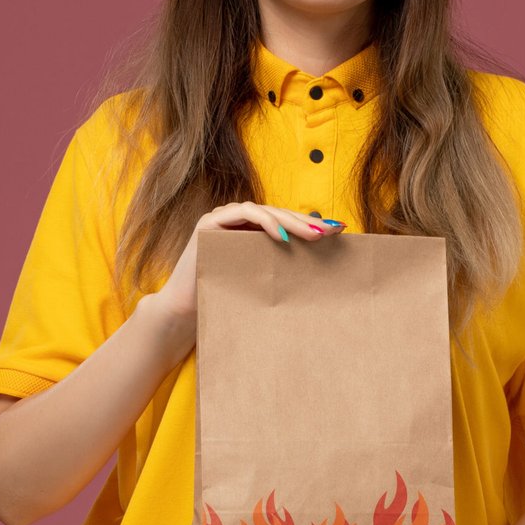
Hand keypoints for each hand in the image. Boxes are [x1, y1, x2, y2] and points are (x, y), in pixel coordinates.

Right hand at [147, 202, 345, 362]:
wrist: (186, 313)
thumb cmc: (226, 299)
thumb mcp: (260, 279)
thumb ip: (280, 265)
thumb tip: (321, 265)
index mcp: (250, 230)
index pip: (285, 221)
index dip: (311, 224)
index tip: (338, 231)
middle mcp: (237, 219)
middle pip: (279, 214)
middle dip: (307, 222)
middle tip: (332, 231)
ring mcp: (222, 217)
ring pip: (265, 211)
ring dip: (292, 221)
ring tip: (314, 234)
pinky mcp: (209, 222)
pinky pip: (243, 214)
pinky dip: (264, 223)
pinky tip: (282, 236)